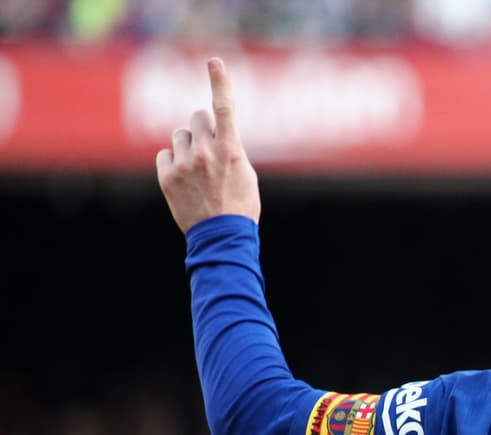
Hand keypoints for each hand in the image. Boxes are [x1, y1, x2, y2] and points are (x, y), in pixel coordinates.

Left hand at [156, 58, 260, 232]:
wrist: (221, 237)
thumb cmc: (240, 205)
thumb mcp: (245, 173)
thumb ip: (230, 147)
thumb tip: (214, 131)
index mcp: (230, 150)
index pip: (225, 108)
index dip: (220, 82)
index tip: (214, 62)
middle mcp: (205, 152)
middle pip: (196, 117)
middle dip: (202, 127)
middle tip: (209, 148)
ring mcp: (184, 164)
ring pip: (179, 135)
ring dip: (187, 146)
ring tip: (198, 170)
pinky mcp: (167, 176)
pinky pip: (165, 154)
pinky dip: (173, 162)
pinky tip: (184, 179)